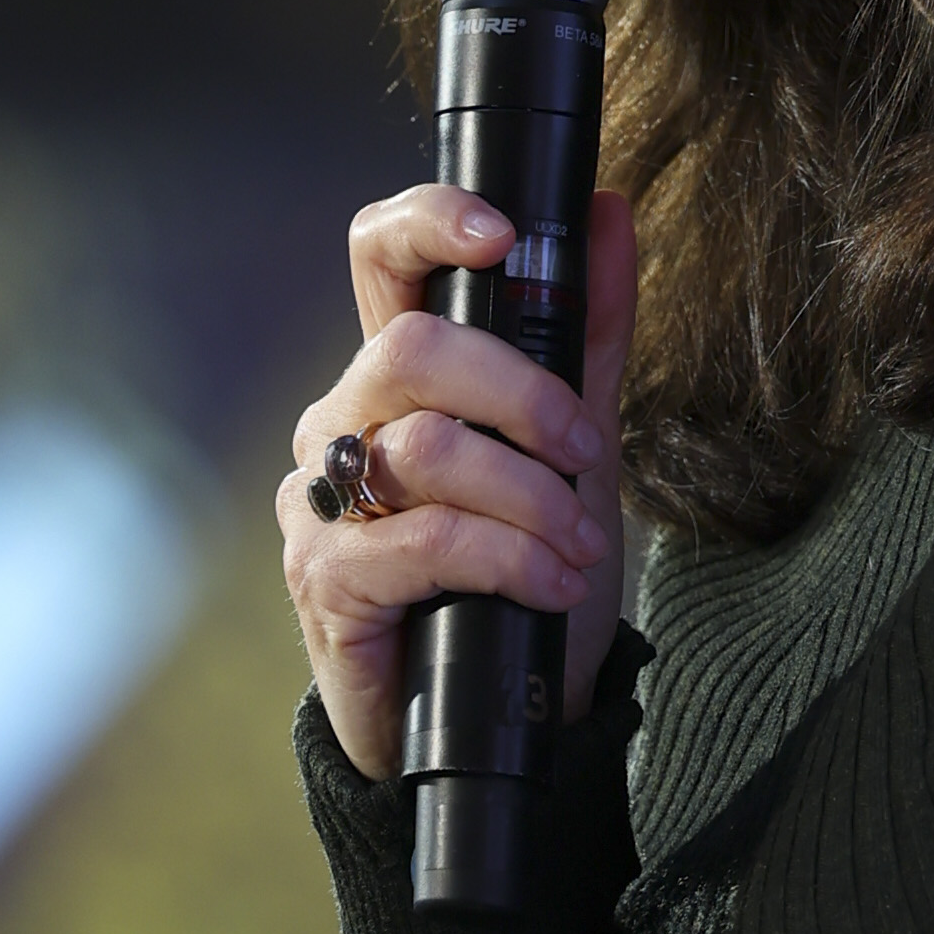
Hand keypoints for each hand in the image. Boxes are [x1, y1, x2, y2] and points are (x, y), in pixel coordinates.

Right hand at [283, 176, 638, 781]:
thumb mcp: (572, 453)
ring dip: (531, 497)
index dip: (427, 224)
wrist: (493, 719)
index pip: (379, 259)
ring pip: (427, 449)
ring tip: (578, 548)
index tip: (502, 236)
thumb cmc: (518, 579)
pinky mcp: (326, 579)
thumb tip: (612, 213)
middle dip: (525, 398)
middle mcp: (342, 422)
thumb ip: (586, 339)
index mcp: (394, 377)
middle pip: (414, 350)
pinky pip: (425, 540)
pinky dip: (510, 559)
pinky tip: (551, 585)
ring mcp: (322, 500)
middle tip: (588, 457)